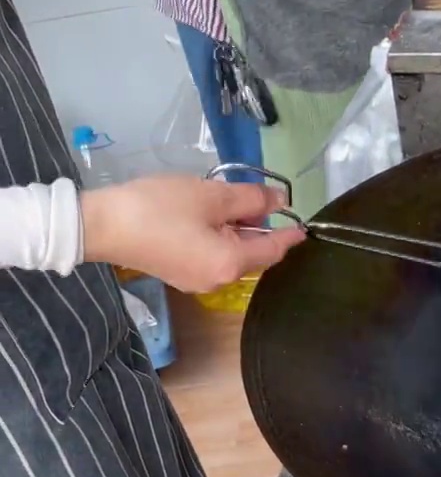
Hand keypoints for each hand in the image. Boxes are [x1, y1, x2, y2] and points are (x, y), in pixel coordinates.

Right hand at [80, 175, 306, 292]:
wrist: (100, 225)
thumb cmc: (159, 208)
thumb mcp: (211, 196)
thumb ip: (250, 199)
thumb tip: (280, 200)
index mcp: (230, 264)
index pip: (273, 250)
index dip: (290, 235)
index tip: (305, 225)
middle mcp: (217, 280)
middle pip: (253, 255)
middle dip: (261, 229)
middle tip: (261, 201)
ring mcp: (195, 281)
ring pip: (232, 255)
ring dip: (239, 232)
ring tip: (233, 203)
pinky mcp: (178, 273)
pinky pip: (212, 256)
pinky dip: (220, 238)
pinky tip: (211, 217)